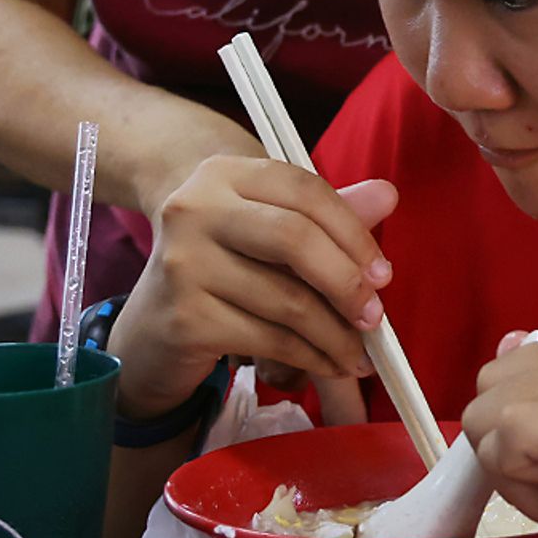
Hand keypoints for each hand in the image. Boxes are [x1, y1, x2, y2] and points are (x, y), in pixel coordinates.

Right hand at [106, 157, 397, 421]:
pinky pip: (269, 339)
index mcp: (222, 173)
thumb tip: (388, 194)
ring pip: (287, 300)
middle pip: (295, 238)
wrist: (148, 324)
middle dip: (346, 283)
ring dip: (335, 335)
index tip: (382, 274)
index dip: (353, 232)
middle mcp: (195, 208)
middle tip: (374, 318)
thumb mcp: (269, 228)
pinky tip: (327, 363)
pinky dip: (309, 357)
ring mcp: (183, 263)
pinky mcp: (185, 317)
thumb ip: (327, 212)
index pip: (304, 190)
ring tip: (358, 353)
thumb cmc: (223, 267)